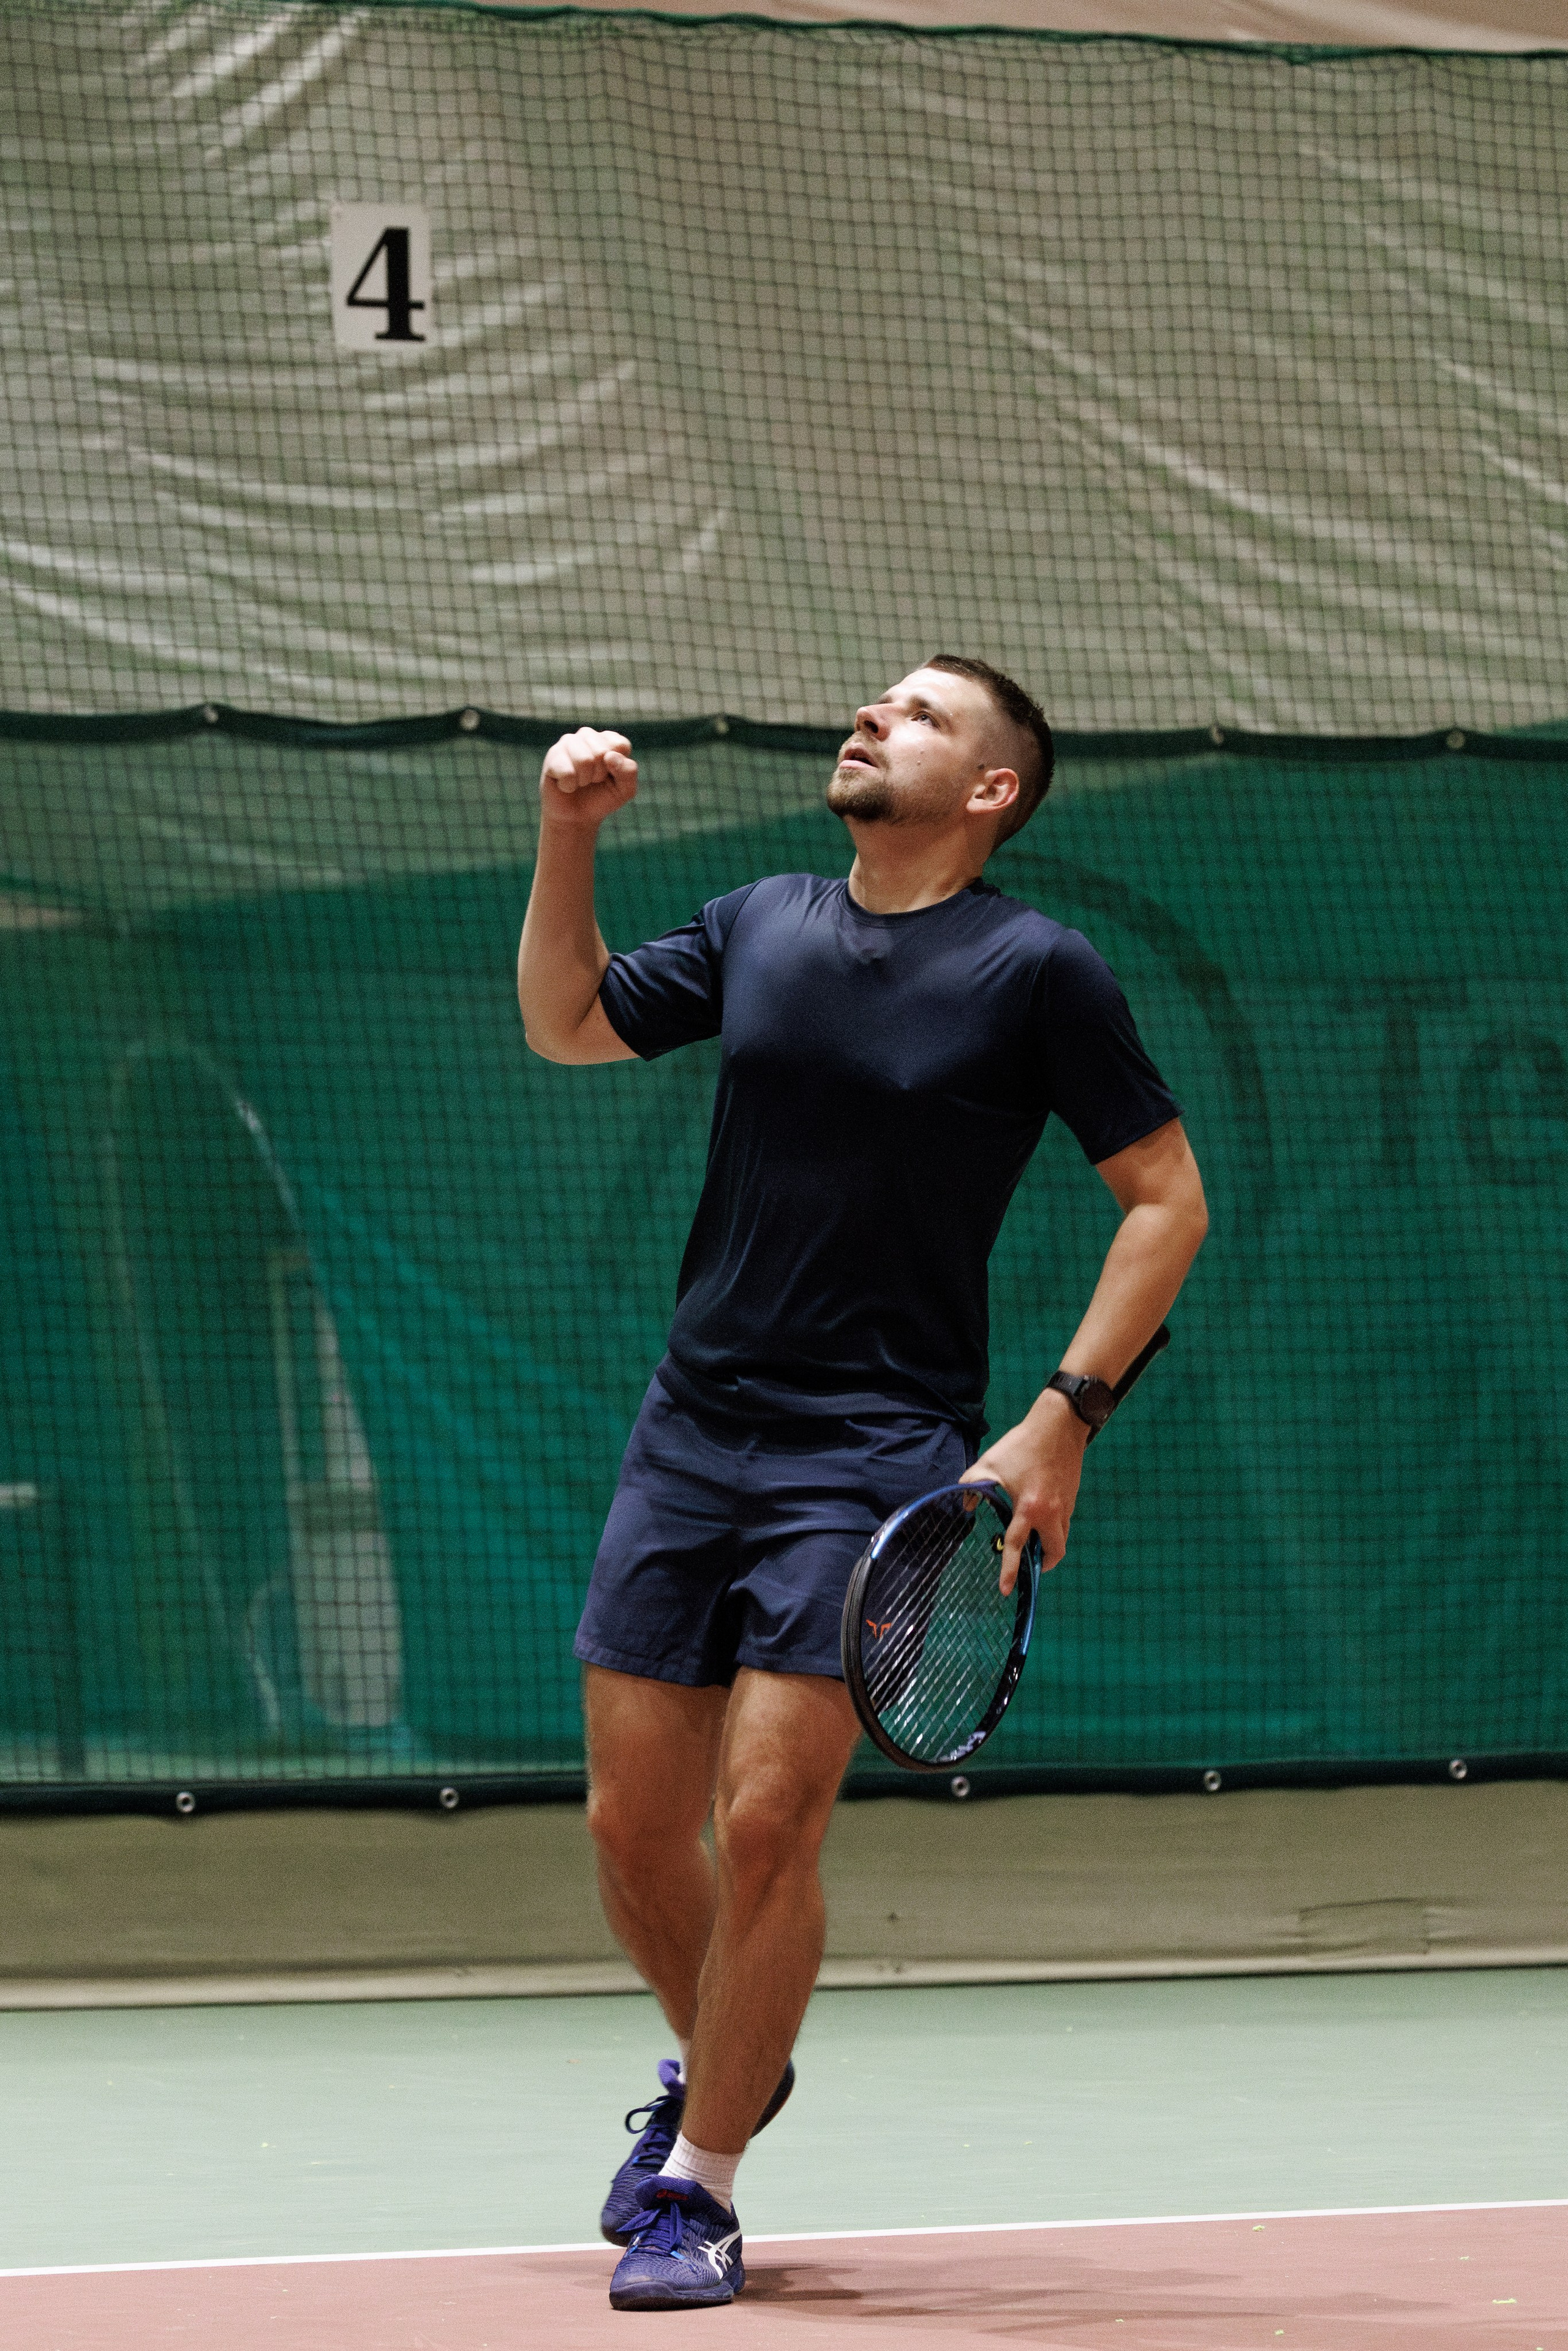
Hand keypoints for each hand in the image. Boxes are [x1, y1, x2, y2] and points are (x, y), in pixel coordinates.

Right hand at [540, 728, 637, 830]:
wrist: (576, 817)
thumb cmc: (601, 798)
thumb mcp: (625, 789)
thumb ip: (628, 771)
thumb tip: (610, 756)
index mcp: (608, 739)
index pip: (620, 745)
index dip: (618, 769)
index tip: (609, 776)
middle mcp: (587, 735)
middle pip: (601, 753)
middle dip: (599, 775)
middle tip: (592, 781)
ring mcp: (568, 743)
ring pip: (584, 760)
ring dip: (584, 780)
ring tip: (579, 782)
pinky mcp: (552, 756)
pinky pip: (567, 772)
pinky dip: (569, 786)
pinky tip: (565, 785)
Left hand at [960, 1391, 1088, 1594]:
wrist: (1059, 1425)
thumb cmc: (1022, 1445)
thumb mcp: (989, 1464)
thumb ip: (972, 1486)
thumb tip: (965, 1506)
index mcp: (1029, 1507)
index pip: (1016, 1546)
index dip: (1009, 1570)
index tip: (1005, 1590)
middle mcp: (1051, 1512)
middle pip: (1053, 1552)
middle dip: (1043, 1564)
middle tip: (1030, 1564)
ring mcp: (1065, 1506)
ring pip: (1061, 1538)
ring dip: (1049, 1546)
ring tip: (1033, 1542)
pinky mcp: (1071, 1497)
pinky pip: (1064, 1522)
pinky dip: (1053, 1528)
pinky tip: (1039, 1517)